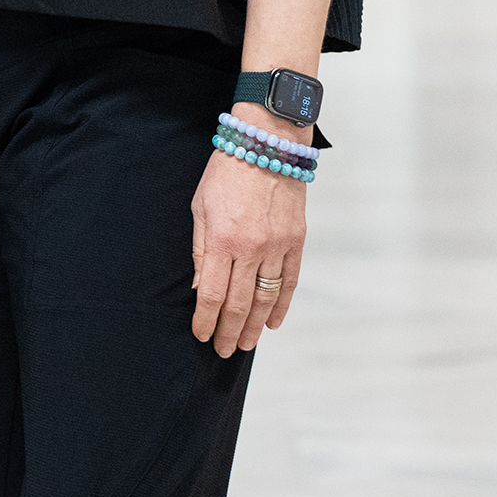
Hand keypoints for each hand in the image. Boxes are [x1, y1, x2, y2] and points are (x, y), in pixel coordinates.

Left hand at [191, 134, 307, 355]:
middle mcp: (251, 248)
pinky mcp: (296, 242)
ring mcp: (277, 246)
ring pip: (266, 298)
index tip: (201, 335)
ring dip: (255, 325)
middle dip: (230, 330)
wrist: (267, 146)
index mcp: (222, 240)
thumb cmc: (226, 173)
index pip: (213, 293)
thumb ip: (200, 250)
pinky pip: (289, 281)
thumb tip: (201, 287)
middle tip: (223, 350)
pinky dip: (281, 305)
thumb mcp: (200, 207)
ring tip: (246, 344)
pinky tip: (273, 322)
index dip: (207, 319)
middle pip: (240, 303)